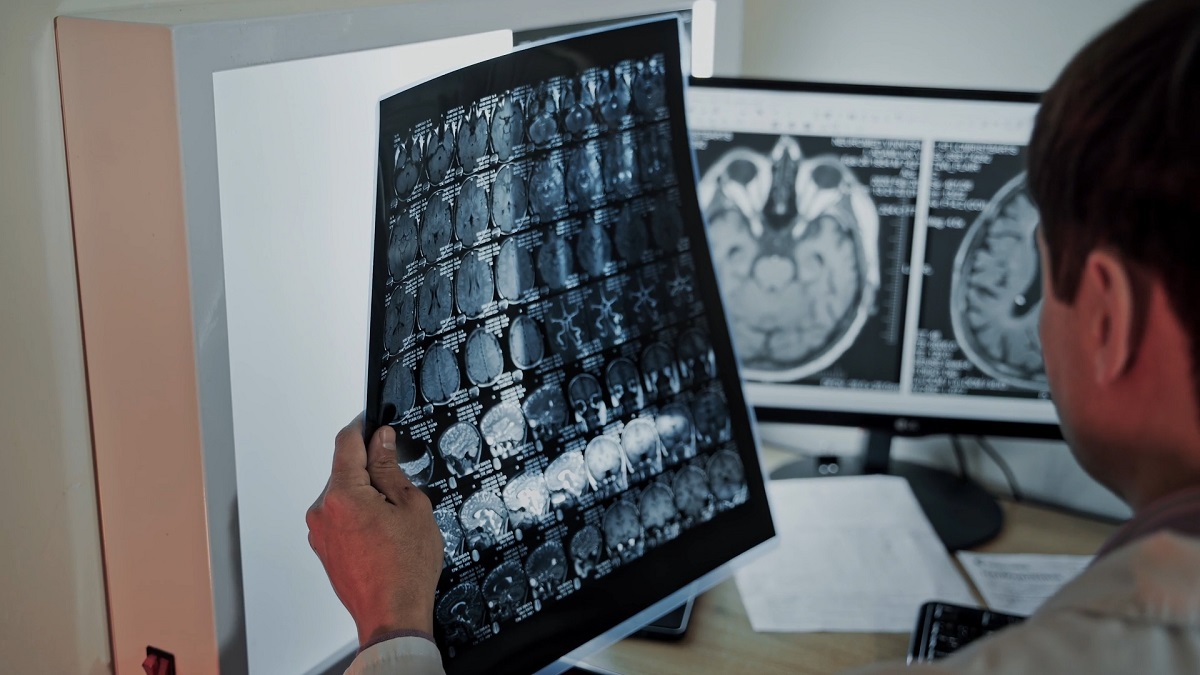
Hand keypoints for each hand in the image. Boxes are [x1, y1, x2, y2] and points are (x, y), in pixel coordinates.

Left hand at [307, 417, 443, 644]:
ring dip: (365, 498)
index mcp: (343, 495)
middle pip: (345, 471)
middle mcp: (322, 511)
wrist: (392, 615)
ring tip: (393, 524)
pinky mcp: (323, 549)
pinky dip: (358, 519)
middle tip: (400, 492)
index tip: (375, 423)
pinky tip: (382, 538)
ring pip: (344, 497)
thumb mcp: (411, 506)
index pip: (347, 443)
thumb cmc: (404, 569)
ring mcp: (319, 532)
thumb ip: (391, 468)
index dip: (364, 427)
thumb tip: (381, 441)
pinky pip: (340, 519)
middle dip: (371, 472)